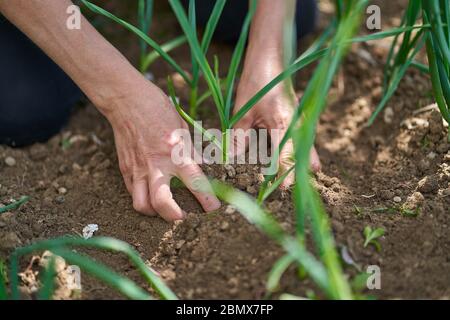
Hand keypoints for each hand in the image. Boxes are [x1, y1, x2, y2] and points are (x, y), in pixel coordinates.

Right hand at [102, 80, 220, 220]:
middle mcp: (156, 165)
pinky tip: (151, 194)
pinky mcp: (125, 169)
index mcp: (175, 152)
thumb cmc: (157, 109)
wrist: (126, 100)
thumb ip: (191, 150)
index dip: (206, 199)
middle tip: (183, 218)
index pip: (195, 182)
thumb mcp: (182, 127)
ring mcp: (137, 169)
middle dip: (174, 217)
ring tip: (164, 210)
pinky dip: (142, 199)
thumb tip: (202, 166)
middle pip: (162, 203)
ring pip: (142, 205)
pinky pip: (132, 193)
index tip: (214, 209)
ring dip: (154, 213)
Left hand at [233, 65, 320, 189]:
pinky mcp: (297, 118)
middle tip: (288, 190)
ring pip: (305, 150)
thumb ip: (239, 136)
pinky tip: (294, 162)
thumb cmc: (256, 80)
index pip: (286, 157)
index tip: (282, 191)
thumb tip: (231, 160)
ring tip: (295, 181)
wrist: (270, 58)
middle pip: (301, 157)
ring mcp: (300, 121)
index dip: (284, 175)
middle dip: (296, 173)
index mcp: (284, 123)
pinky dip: (297, 152)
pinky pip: (302, 141)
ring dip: (299, 164)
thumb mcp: (243, 110)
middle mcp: (297, 125)